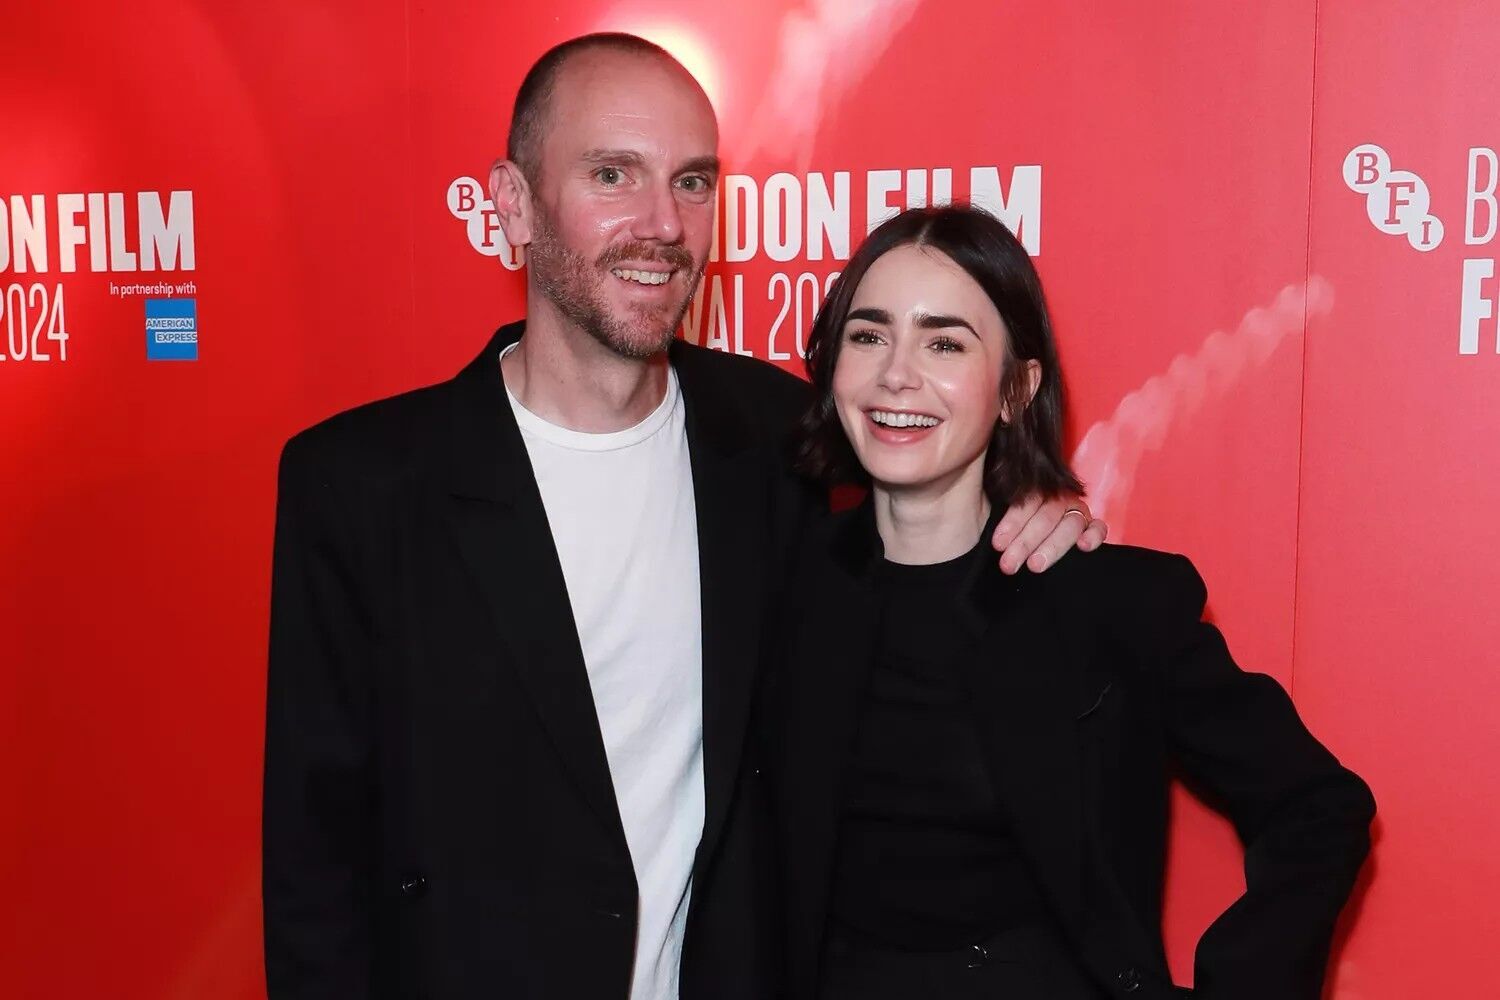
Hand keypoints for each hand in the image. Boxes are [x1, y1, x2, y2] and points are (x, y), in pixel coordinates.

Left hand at [991, 493, 1107, 573]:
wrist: (1018, 536)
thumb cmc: (1005, 528)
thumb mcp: (991, 509)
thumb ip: (990, 503)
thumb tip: (966, 503)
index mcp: (1033, 487)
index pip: (1026, 501)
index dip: (1013, 523)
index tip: (998, 545)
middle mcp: (1056, 497)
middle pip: (1047, 515)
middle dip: (1026, 542)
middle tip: (1009, 564)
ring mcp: (1076, 510)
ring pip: (1070, 523)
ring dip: (1053, 545)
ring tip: (1035, 566)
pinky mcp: (1092, 526)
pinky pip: (1098, 527)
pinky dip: (1094, 535)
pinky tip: (1083, 547)